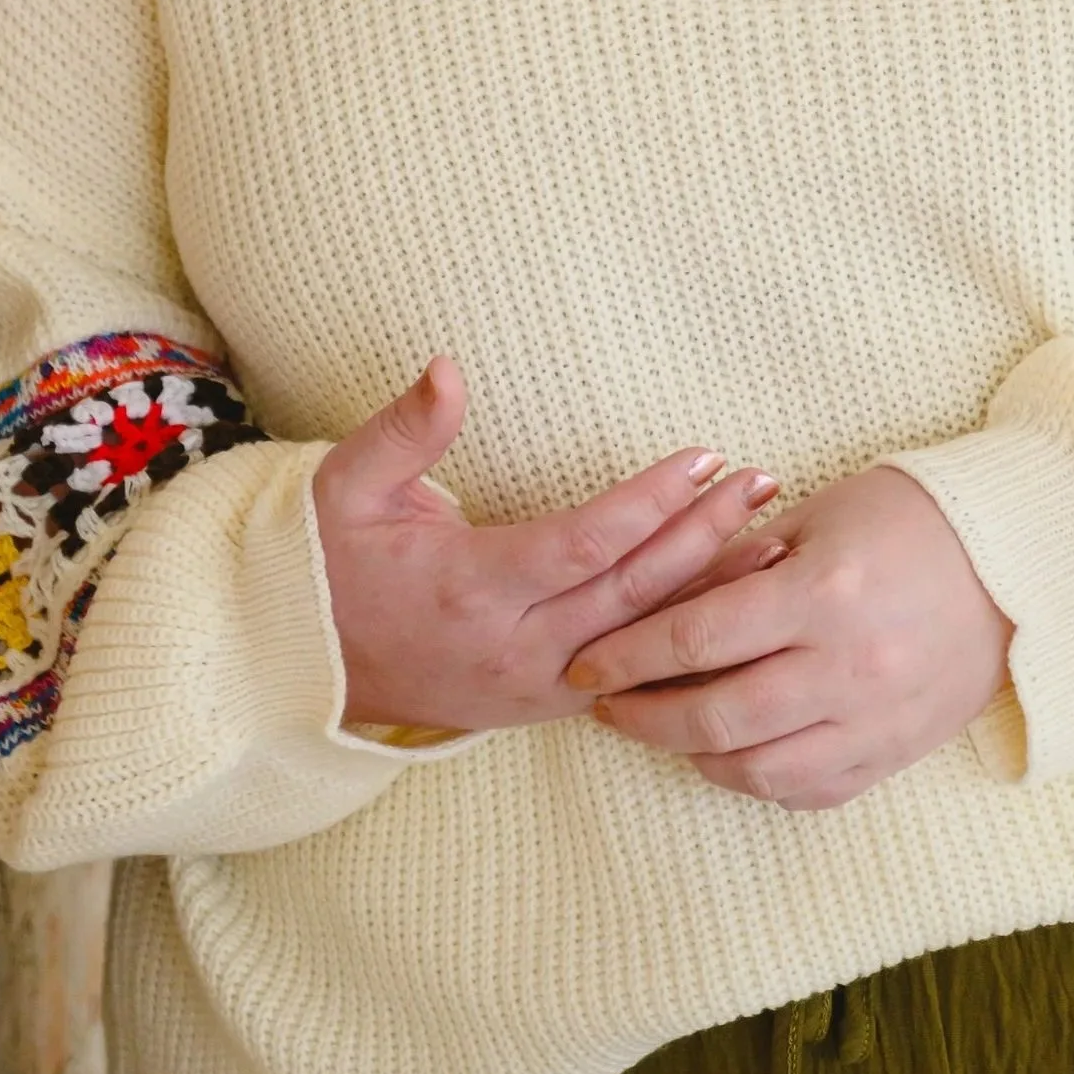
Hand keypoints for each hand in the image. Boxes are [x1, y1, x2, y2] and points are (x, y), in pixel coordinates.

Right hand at [312, 355, 780, 733]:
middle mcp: (513, 648)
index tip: (703, 458)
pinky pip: (630, 672)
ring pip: (641, 641)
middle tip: (762, 484)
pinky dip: (683, 638)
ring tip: (774, 542)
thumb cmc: (328, 561)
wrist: (298, 665)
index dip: (650, 503)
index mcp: (470, 587)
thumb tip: (447, 369)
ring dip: (709, 591)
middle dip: (704, 538)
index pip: (583, 545)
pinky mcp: (545, 704)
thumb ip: (403, 430)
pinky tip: (731, 608)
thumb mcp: (343, 485)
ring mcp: (534, 686)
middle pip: (631, 594)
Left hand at [563, 463, 1012, 810]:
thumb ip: (742, 560)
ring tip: (657, 726)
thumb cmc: (910, 520)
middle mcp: (847, 668)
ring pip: (754, 768)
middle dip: (642, 714)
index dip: (629, 653)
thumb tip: (664, 601)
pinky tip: (725, 752)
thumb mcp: (822, 514)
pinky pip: (805, 790)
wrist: (1017, 565)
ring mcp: (874, 722)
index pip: (698, 635)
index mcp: (822, 593)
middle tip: (603, 703)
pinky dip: (752, 777)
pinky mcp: (893, 756)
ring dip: (690, 752)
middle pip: (714, 714)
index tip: (586, 660)